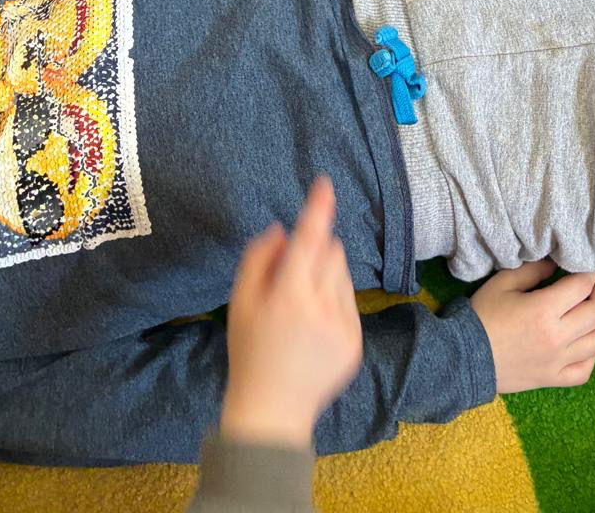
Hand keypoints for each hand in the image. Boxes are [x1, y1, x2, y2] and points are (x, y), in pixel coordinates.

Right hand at [221, 178, 361, 449]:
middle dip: (315, 251)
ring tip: (302, 305)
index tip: (325, 185)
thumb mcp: (239, 303)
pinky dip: (335, 300)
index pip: (309, 239)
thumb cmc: (249, 352)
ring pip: (343, 273)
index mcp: (289, 296)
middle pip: (331, 251)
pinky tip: (314, 327)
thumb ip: (257, 259)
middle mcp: (321, 308)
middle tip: (292, 276)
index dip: (318, 209)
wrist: (272, 410)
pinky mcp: (355, 341)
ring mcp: (343, 326)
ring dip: (326, 275)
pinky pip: (350, 301)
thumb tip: (282, 230)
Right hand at [471, 260, 594, 392]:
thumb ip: (534, 270)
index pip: (582, 286)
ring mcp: (558, 362)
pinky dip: (594, 354)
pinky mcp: (552, 380)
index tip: (591, 264)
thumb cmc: (482, 316)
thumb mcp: (504, 283)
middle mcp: (557, 338)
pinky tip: (591, 340)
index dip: (592, 271)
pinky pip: (585, 370)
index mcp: (544, 311)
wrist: (462, 359)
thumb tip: (558, 263)